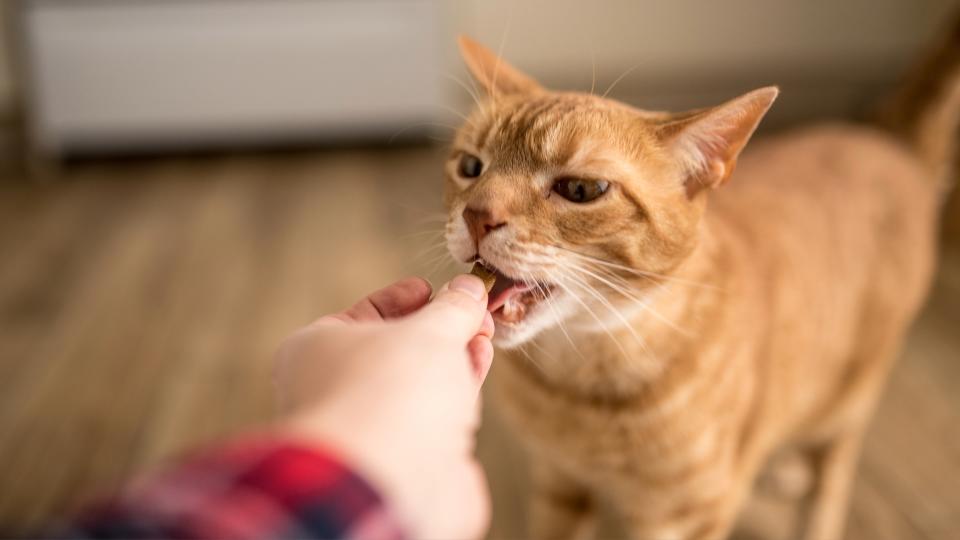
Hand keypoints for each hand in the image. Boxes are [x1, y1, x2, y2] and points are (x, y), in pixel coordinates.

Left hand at [274, 275, 494, 539]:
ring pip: (421, 384)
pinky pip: (438, 416)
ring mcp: (374, 428)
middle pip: (398, 349)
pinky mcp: (408, 460)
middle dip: (441, 328)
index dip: (403, 298)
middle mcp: (339, 390)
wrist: (388, 485)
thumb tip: (469, 289)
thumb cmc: (388, 393)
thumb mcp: (428, 331)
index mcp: (317, 351)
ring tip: (483, 336)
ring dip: (456, 357)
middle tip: (474, 310)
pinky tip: (480, 364)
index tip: (437, 288)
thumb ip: (452, 308)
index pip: (363, 314)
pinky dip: (460, 390)